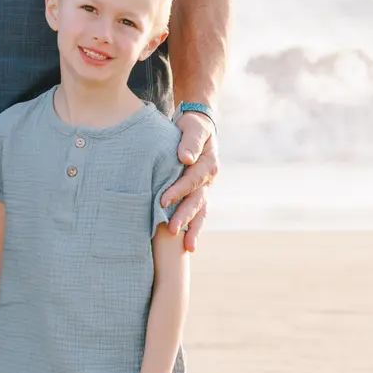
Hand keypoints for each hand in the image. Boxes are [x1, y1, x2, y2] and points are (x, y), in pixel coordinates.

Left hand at [160, 114, 217, 250]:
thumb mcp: (193, 128)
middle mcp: (210, 179)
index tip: (162, 200)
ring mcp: (205, 188)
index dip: (178, 190)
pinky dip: (194, 227)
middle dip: (185, 215)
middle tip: (172, 229)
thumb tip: (186, 159)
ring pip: (201, 211)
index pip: (192, 180)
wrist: (198, 127)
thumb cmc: (192, 126)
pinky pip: (198, 213)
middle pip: (198, 200)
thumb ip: (190, 141)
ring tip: (187, 246)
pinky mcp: (199, 193)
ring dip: (194, 228)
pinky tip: (187, 245)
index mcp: (209, 164)